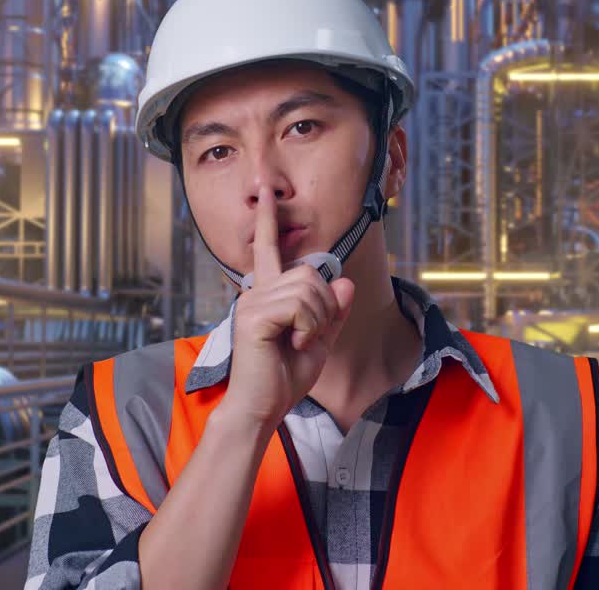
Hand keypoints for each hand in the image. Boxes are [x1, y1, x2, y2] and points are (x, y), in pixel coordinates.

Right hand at [219, 188, 355, 429]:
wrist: (262, 407)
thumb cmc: (284, 378)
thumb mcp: (319, 342)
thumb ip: (333, 312)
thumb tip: (345, 282)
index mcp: (268, 294)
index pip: (268, 248)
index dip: (269, 219)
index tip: (268, 191)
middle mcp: (256, 291)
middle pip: (310, 273)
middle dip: (325, 305)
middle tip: (310, 335)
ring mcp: (252, 302)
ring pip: (309, 288)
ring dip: (318, 319)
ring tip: (300, 341)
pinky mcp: (254, 316)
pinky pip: (300, 305)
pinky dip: (309, 327)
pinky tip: (295, 344)